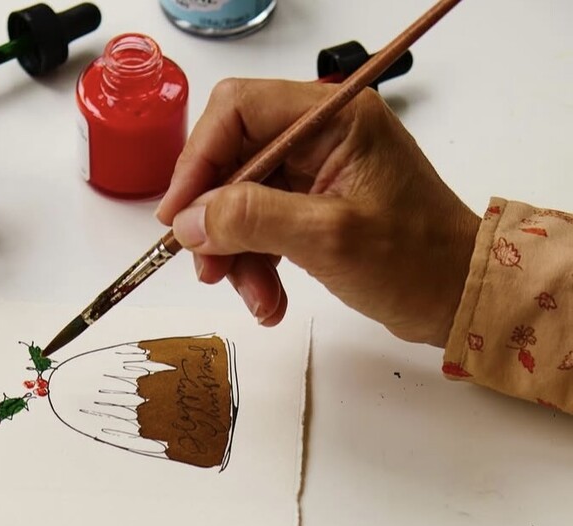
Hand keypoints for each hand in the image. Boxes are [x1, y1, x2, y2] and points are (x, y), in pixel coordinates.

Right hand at [157, 79, 480, 346]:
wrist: (459, 298)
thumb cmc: (416, 261)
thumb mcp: (328, 238)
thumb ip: (254, 219)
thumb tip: (191, 220)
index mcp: (334, 118)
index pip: (238, 111)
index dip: (197, 161)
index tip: (179, 217)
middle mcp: (323, 136)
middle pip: (233, 160)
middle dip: (216, 220)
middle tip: (210, 270)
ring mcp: (319, 173)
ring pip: (242, 202)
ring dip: (237, 255)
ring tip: (255, 299)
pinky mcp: (316, 208)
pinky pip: (263, 229)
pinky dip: (257, 266)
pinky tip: (269, 301)